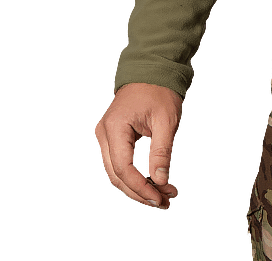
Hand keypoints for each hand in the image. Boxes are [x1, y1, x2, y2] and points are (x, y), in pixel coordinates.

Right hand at [95, 82, 182, 209]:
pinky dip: (136, 175)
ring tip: (164, 196)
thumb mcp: (166, 120)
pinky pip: (121, 163)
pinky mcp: (113, 138)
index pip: (122, 168)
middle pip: (117, 175)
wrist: (152, 69)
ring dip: (139, 187)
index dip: (140, 187)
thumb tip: (160, 180)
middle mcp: (104, 133)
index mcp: (115, 127)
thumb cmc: (160, 91)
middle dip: (140, 192)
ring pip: (117, 172)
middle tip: (164, 203)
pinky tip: (155, 183)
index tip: (159, 198)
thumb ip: (162, 151)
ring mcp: (106, 136)